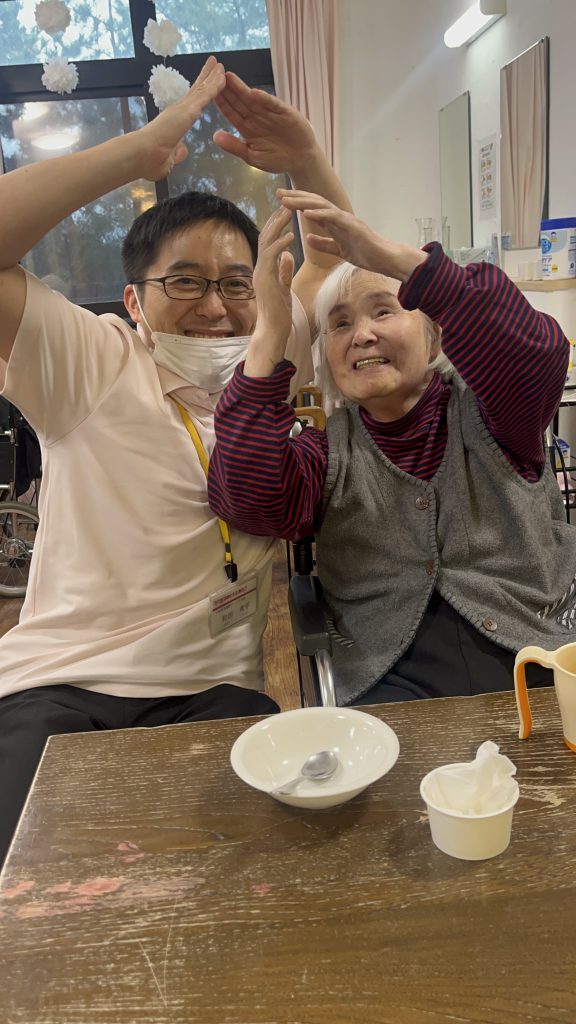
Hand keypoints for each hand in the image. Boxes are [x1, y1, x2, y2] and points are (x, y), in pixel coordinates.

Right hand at [132, 56, 225, 180]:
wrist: (140, 156)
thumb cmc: (148, 161)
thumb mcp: (168, 159)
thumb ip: (177, 154)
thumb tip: (182, 151)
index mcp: (175, 121)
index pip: (191, 103)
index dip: (200, 92)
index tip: (206, 83)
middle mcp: (178, 111)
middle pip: (197, 90)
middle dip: (206, 77)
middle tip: (215, 65)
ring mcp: (182, 109)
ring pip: (202, 89)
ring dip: (212, 76)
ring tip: (219, 64)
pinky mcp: (187, 111)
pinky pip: (205, 95)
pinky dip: (214, 85)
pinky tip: (222, 77)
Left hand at [213, 72, 316, 174]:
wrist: (301, 159)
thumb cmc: (277, 159)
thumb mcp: (252, 157)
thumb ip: (235, 147)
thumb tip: (215, 137)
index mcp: (246, 128)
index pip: (231, 112)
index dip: (221, 102)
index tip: (208, 92)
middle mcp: (256, 117)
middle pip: (239, 101)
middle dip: (227, 89)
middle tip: (214, 75)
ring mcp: (270, 113)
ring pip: (253, 99)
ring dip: (241, 88)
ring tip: (229, 77)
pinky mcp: (284, 113)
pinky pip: (273, 105)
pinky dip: (265, 100)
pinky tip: (254, 93)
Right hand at [244, 207, 293, 377]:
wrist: (273, 330)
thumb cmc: (278, 313)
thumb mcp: (283, 286)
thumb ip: (284, 271)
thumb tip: (287, 256)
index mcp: (264, 269)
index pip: (268, 241)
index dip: (276, 225)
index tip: (287, 212)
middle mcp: (260, 268)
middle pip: (265, 236)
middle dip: (276, 219)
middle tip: (287, 203)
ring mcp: (260, 273)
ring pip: (266, 242)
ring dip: (277, 226)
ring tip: (289, 212)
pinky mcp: (265, 279)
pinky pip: (271, 257)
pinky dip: (280, 244)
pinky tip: (290, 235)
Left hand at [278, 190, 427, 282]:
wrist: (384, 259)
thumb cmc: (365, 254)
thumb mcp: (338, 250)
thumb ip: (324, 243)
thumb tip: (308, 239)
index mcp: (335, 222)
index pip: (312, 208)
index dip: (296, 203)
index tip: (280, 201)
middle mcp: (339, 216)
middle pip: (314, 202)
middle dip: (295, 197)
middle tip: (277, 193)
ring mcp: (346, 219)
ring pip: (321, 206)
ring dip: (302, 202)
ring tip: (286, 200)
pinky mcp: (352, 226)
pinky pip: (333, 218)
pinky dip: (319, 214)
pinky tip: (305, 212)